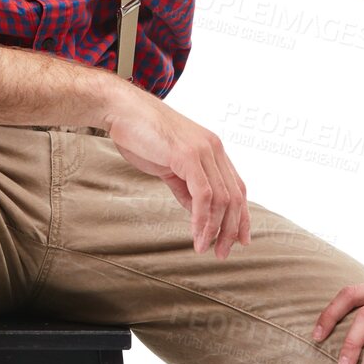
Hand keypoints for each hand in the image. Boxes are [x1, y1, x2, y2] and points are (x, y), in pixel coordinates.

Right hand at [104, 89, 249, 258]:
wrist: (122, 110)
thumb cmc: (141, 134)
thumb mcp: (169, 164)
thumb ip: (185, 186)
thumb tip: (197, 211)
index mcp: (212, 149)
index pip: (237, 187)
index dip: (241, 215)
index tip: (239, 240)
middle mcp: (214, 149)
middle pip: (235, 196)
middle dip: (231, 229)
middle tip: (222, 252)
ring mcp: (203, 151)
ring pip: (221, 199)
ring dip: (215, 229)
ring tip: (206, 248)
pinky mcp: (188, 156)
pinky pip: (204, 195)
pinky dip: (202, 219)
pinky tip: (196, 234)